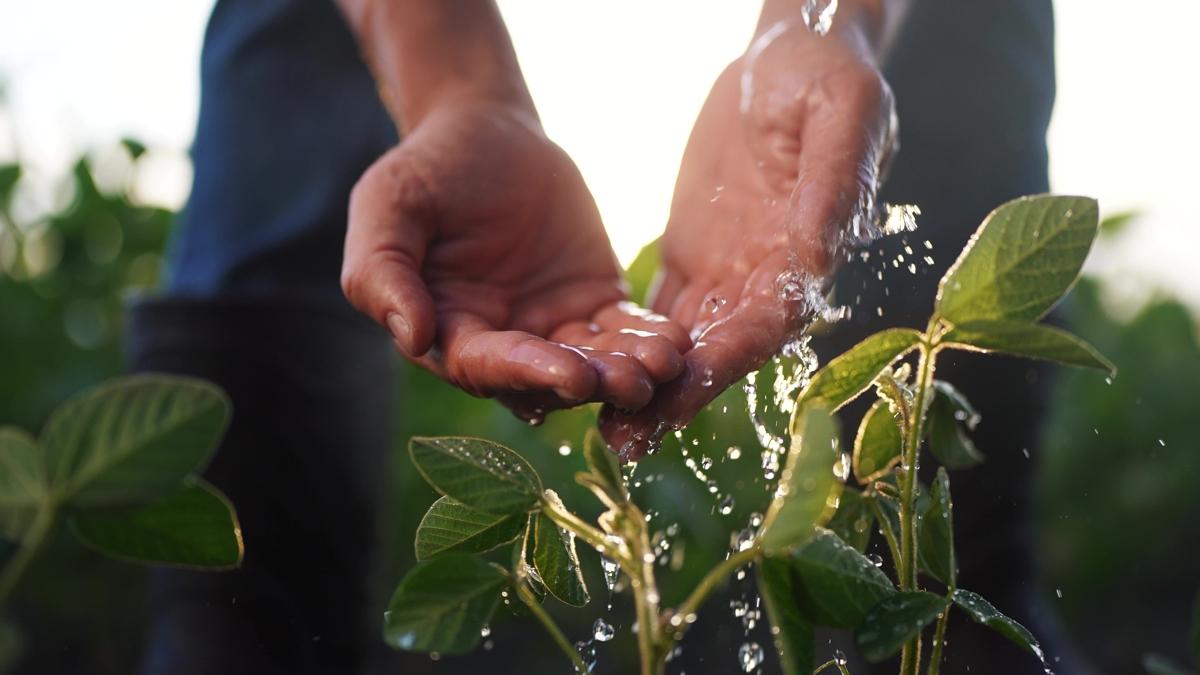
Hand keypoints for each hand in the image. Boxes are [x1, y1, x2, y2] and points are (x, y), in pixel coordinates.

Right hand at [342, 101, 690, 420]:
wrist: (486, 130)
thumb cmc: (425, 170)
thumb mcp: (387, 207)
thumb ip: (383, 271)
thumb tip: (410, 336)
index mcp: (450, 334)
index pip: (488, 366)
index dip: (529, 373)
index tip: (572, 375)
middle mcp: (504, 343)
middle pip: (550, 378)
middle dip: (593, 381)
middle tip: (633, 381)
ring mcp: (554, 326)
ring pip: (594, 361)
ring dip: (628, 369)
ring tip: (664, 365)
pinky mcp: (595, 301)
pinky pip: (624, 328)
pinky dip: (649, 338)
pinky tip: (676, 342)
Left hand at [601, 19, 896, 457]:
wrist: (789, 55)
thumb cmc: (827, 76)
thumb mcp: (842, 115)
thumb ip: (831, 185)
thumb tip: (818, 257)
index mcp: (809, 249)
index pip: (770, 319)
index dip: (730, 357)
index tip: (684, 391)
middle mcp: (770, 276)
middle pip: (722, 349)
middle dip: (677, 395)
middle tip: (629, 441)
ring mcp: (730, 272)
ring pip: (687, 343)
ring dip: (649, 387)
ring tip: (604, 430)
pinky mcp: (694, 258)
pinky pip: (661, 313)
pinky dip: (631, 347)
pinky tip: (594, 376)